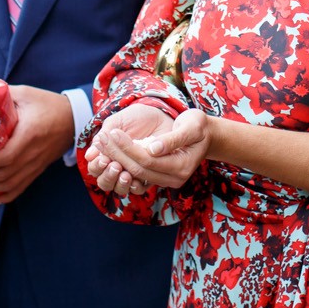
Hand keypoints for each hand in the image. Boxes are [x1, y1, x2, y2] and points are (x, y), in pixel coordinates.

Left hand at [0, 86, 74, 204]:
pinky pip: (22, 187)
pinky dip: (6, 196)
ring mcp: (36, 164)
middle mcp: (33, 153)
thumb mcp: (26, 93)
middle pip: (5, 174)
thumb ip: (2, 91)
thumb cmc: (48, 104)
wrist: (74, 118)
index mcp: (29, 134)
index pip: (6, 156)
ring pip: (11, 184)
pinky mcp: (38, 169)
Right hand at [83, 105, 173, 195]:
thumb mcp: (117, 123)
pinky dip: (136, 187)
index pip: (94, 168)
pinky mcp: (148, 176)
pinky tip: (136, 180)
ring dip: (120, 184)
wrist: (160, 115)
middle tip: (115, 166)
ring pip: (120, 189)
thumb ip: (104, 137)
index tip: (104, 159)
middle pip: (105, 182)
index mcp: (106, 154)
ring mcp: (132, 173)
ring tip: (125, 174)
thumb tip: (89, 155)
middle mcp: (117, 167)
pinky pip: (139, 189)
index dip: (96, 166)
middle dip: (108, 176)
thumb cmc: (135, 117)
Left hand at [91, 108, 207, 192]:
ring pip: (135, 173)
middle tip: (101, 137)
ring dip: (116, 159)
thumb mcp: (191, 126)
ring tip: (101, 143)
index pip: (147, 161)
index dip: (128, 148)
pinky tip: (110, 150)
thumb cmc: (199, 126)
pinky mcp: (160, 177)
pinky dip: (123, 162)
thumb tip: (152, 148)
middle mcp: (174, 179)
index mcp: (182, 167)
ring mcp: (167, 181)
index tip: (112, 132)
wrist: (207, 136)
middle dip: (117, 153)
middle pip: (138, 169)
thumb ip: (172, 138)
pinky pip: (138, 173)